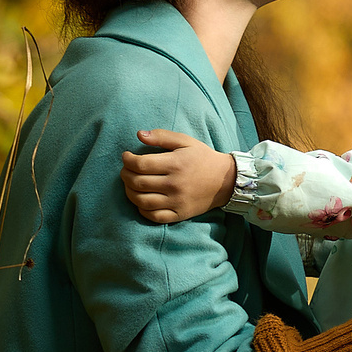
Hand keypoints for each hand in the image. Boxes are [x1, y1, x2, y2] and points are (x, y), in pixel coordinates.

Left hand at [122, 129, 237, 222]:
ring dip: (129, 192)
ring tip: (130, 184)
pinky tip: (141, 200)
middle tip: (125, 170)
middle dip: (125, 175)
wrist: (225, 180)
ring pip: (142, 201)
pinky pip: (154, 216)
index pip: (141, 164)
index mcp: (175, 164)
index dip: (127, 160)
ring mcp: (176, 201)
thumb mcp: (185, 141)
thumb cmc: (202, 158)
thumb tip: (139, 134)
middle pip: (138, 183)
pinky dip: (142, 209)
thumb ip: (162, 136)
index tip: (126, 157)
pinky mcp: (179, 214)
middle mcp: (174, 184)